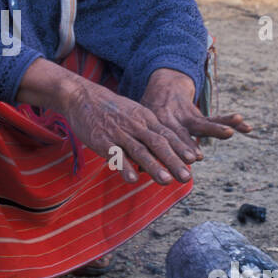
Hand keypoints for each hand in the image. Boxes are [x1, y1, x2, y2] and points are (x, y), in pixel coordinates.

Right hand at [61, 77, 196, 185]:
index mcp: (145, 118)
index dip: (181, 147)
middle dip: (174, 161)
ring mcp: (119, 133)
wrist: (82, 96)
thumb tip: (165, 146)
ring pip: (140, 151)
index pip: (167, 134)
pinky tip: (132, 180)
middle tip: (187, 177)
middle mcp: (135, 125)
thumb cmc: (110, 109)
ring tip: (167, 181)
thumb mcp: (134, 113)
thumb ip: (148, 128)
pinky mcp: (102, 140)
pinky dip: (124, 167)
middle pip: (158, 144)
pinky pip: (115, 155)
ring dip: (154, 167)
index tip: (195, 159)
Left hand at [140, 68, 252, 155]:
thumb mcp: (142, 128)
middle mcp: (172, 121)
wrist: (163, 89)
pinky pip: (215, 119)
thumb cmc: (148, 117)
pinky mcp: (199, 115)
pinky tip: (246, 126)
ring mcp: (187, 117)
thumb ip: (142, 148)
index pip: (160, 140)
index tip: (173, 161)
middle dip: (189, 147)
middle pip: (181, 135)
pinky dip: (230, 122)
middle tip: (197, 158)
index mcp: (156, 126)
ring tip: (229, 132)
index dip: (166, 150)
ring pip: (201, 123)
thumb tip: (136, 170)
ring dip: (215, 129)